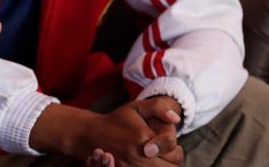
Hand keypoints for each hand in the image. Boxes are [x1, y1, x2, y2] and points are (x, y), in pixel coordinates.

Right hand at [32, 100, 181, 166]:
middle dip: (171, 161)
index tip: (170, 146)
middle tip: (166, 155)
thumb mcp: (136, 107)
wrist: (92, 133)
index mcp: (143, 138)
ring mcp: (131, 166)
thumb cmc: (117, 120)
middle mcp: (138, 155)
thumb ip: (158, 108)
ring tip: (158, 159)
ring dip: (163, 166)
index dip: (175, 149)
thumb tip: (176, 119)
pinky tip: (149, 163)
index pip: (174, 152)